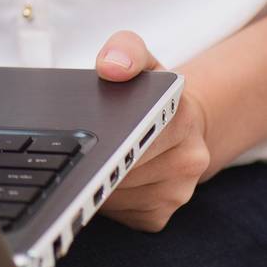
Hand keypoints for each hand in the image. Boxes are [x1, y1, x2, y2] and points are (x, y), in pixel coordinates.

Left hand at [95, 29, 211, 231]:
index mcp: (182, 117)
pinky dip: (104, 200)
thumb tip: (110, 68)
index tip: (87, 143)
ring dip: (95, 182)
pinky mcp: (160, 216)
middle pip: (123, 170)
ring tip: (90, 159)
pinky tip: (103, 180)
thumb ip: (124, 50)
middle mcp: (189, 159)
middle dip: (95, 161)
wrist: (179, 123)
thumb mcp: (138, 57)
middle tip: (76, 148)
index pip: (135, 136)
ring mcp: (178, 192)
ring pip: (118, 196)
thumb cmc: (149, 92)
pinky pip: (120, 214)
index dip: (107, 141)